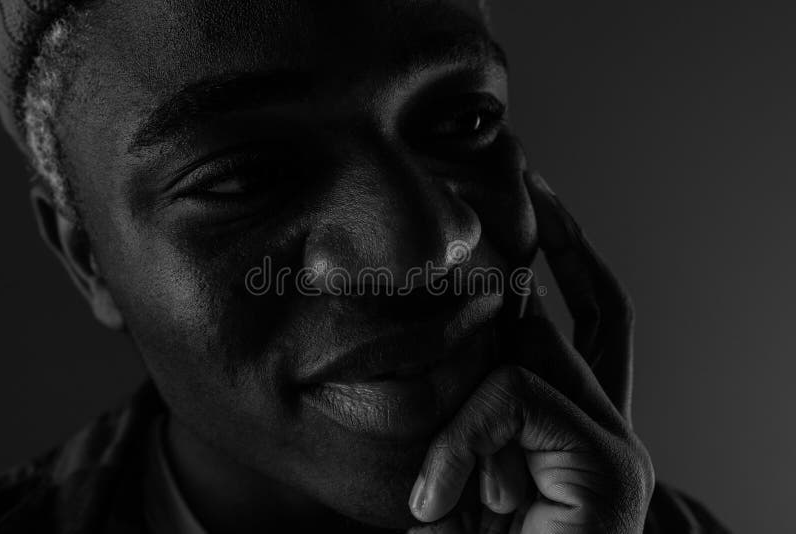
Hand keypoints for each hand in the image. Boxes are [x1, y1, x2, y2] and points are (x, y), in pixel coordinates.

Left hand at [407, 172, 653, 532]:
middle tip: (532, 173)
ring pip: (528, 355)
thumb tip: (471, 322)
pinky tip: (437, 503)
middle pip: (600, 306)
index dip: (565, 254)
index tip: (537, 198)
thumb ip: (467, 397)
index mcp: (570, 417)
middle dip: (566, 236)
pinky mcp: (609, 466)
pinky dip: (461, 442)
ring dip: (467, 400)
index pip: (585, 315)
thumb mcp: (454, 457)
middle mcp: (609, 422)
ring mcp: (616, 443)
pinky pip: (512, 399)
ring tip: (441, 486)